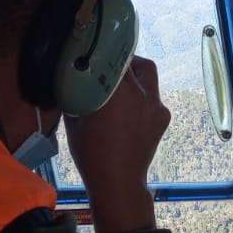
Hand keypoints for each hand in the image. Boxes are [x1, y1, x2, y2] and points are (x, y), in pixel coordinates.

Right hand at [64, 56, 170, 232]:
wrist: (118, 182)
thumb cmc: (90, 153)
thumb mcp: (74, 120)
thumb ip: (75, 95)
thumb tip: (69, 79)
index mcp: (118, 91)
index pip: (116, 56)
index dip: (106, 50)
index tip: (97, 50)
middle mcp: (142, 94)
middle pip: (138, 63)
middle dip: (125, 61)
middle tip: (109, 68)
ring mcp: (156, 106)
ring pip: (149, 78)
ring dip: (136, 78)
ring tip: (120, 88)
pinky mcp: (163, 118)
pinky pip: (153, 97)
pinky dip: (142, 98)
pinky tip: (129, 111)